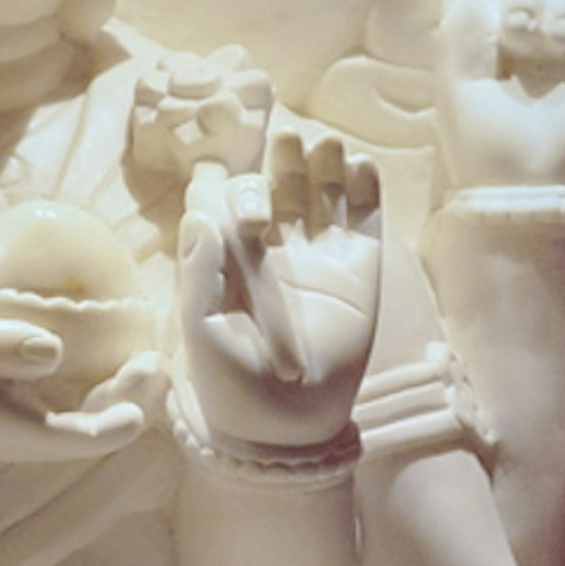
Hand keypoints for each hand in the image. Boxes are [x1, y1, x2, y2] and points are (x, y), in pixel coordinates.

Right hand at [0, 303, 159, 458]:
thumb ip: (9, 344)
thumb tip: (58, 350)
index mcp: (4, 430)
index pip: (83, 435)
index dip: (125, 414)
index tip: (150, 376)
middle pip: (75, 427)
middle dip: (119, 399)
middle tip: (152, 361)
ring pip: (54, 417)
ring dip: (92, 394)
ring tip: (126, 359)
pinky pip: (27, 409)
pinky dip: (58, 389)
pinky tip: (65, 360)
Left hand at [179, 122, 382, 457]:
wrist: (285, 424)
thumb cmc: (231, 381)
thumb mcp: (202, 326)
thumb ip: (199, 268)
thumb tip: (200, 211)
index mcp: (230, 256)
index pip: (228, 198)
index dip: (229, 181)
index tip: (232, 192)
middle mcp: (275, 249)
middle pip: (279, 182)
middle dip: (280, 158)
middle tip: (284, 141)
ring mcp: (319, 257)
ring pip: (322, 190)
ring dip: (321, 160)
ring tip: (320, 143)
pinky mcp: (360, 270)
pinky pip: (365, 217)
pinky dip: (364, 185)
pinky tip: (358, 164)